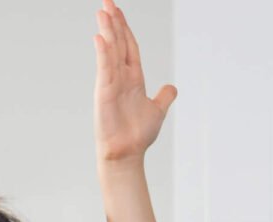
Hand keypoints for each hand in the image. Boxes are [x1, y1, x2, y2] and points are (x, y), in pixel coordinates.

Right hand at [94, 0, 176, 163]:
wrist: (127, 154)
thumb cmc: (137, 136)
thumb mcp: (157, 111)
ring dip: (107, 30)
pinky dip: (103, 53)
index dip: (125, 28)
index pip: (129, 46)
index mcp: (133, 78)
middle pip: (118, 43)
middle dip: (113, 22)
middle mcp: (120, 77)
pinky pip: (104, 69)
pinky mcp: (104, 93)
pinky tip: (100, 37)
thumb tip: (172, 87)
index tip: (118, 10)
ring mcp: (111, 84)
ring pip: (110, 51)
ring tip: (103, 11)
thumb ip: (164, 96)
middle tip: (107, 1)